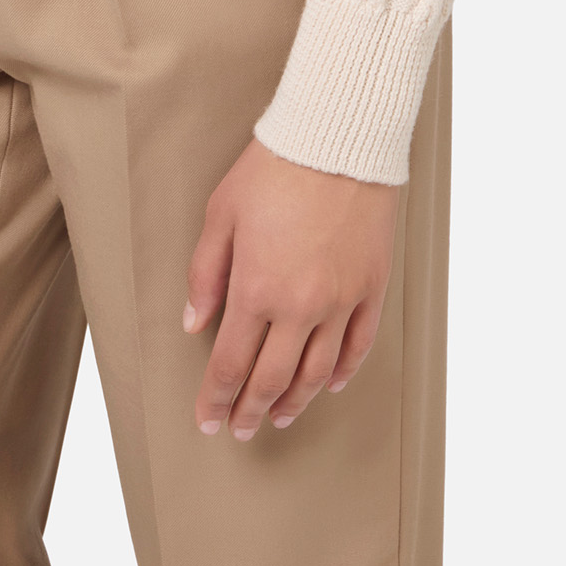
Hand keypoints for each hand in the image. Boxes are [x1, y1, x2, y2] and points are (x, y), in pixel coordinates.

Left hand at [184, 134, 399, 439]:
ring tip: (280, 416)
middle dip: (251, 411)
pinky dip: (343, 373)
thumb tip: (194, 322)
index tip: (208, 418)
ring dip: (295, 401)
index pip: (231, 364)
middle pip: (273, 379)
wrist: (336, 137)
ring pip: (318, 372)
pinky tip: (330, 385)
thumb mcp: (221, 214)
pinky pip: (359, 345)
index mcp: (256, 288)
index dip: (216, 398)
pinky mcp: (371, 287)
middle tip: (240, 429)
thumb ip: (204, 274)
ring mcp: (341, 300)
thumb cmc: (274, 168)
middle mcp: (301, 305)